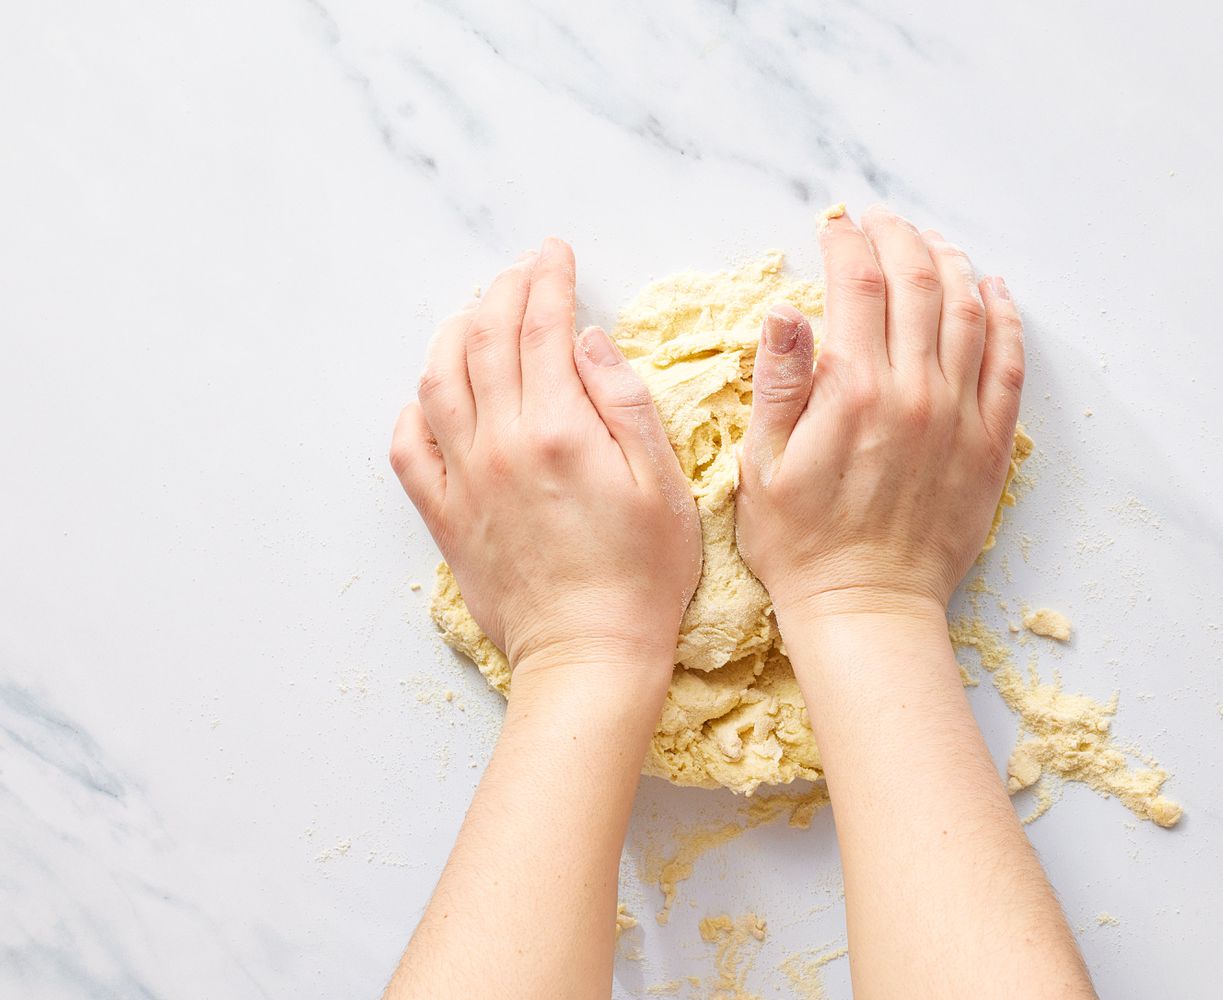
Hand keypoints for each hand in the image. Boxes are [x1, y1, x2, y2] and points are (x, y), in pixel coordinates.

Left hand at [389, 237, 701, 678]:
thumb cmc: (643, 575)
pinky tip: (433, 393)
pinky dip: (415, 408)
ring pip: (439, 380)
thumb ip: (624, 403)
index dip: (548, 278)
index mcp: (558, 428)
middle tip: (523, 270)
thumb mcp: (663, 483)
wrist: (590, 653)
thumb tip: (589, 340)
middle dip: (504, 291)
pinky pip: (408, 447)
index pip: (542, 326)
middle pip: (485, 339)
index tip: (555, 252)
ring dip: (454, 332)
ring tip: (475, 312)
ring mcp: (464, 478)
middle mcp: (500, 443)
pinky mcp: (444, 515)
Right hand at [735, 207, 1024, 623]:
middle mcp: (914, 392)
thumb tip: (783, 309)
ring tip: (931, 243)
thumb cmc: (801, 543)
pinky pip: (1009, 363)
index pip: (857, 284)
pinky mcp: (989, 444)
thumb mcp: (762, 465)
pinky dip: (1006, 317)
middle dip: (898, 238)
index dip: (846, 243)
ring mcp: (960, 416)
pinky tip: (995, 290)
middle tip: (882, 221)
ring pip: (968, 310)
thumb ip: (778, 382)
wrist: (866, 608)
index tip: (835, 226)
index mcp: (853, 391)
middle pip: (918, 282)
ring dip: (951, 263)